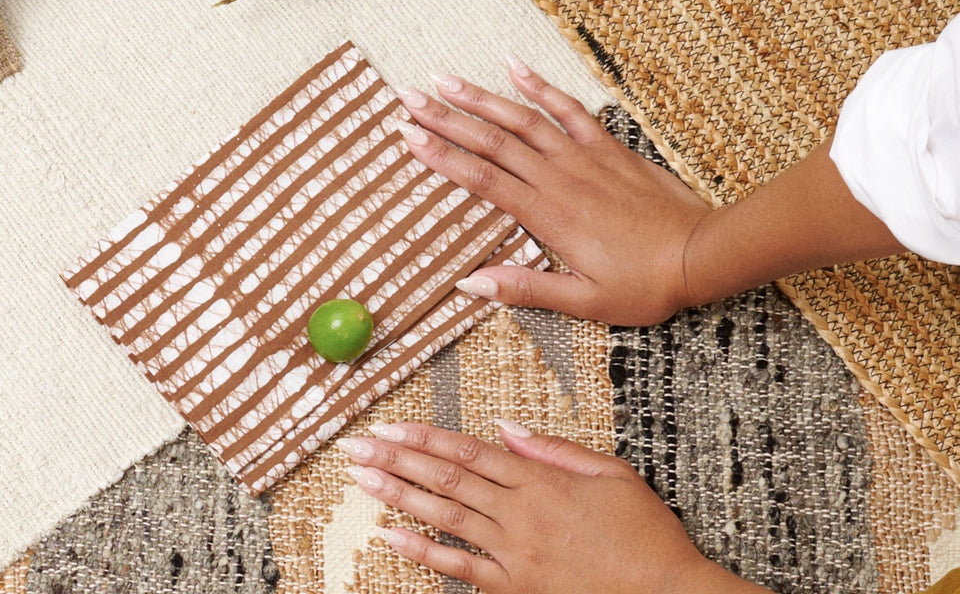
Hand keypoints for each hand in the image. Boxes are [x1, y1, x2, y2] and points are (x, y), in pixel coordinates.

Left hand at [337, 421, 766, 593]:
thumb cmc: (645, 532)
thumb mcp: (610, 472)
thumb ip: (554, 448)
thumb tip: (505, 426)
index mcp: (541, 481)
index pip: (468, 452)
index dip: (424, 437)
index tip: (390, 426)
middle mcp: (520, 514)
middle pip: (447, 480)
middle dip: (398, 460)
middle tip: (358, 447)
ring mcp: (514, 555)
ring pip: (445, 518)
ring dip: (400, 496)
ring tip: (363, 480)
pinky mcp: (516, 588)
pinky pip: (460, 570)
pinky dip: (423, 553)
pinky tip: (391, 538)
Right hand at [395, 59, 708, 324]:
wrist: (701, 253)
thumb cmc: (644, 284)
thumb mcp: (584, 301)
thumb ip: (525, 288)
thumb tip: (470, 284)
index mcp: (547, 215)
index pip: (482, 178)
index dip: (441, 156)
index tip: (408, 136)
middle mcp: (558, 177)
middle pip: (491, 140)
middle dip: (446, 117)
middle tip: (409, 97)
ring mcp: (582, 156)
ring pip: (522, 118)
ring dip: (481, 97)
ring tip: (445, 79)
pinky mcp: (606, 146)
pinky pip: (568, 108)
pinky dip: (540, 85)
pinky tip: (515, 66)